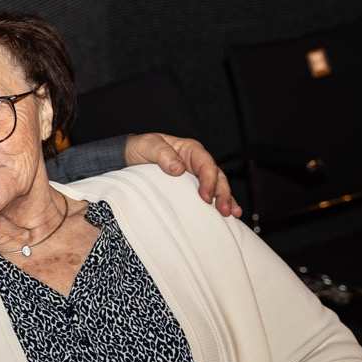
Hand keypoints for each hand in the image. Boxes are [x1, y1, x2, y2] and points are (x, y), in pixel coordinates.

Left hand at [124, 133, 241, 217]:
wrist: (129, 157)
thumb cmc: (140, 148)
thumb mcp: (148, 146)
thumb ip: (162, 154)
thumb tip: (178, 168)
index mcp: (189, 150)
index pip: (205, 164)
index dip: (208, 180)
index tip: (205, 196)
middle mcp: (196, 162)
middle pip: (216, 176)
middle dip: (222, 193)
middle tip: (224, 210)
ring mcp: (195, 176)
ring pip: (217, 186)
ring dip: (226, 200)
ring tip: (232, 214)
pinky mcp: (191, 188)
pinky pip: (208, 195)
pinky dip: (217, 204)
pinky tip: (225, 215)